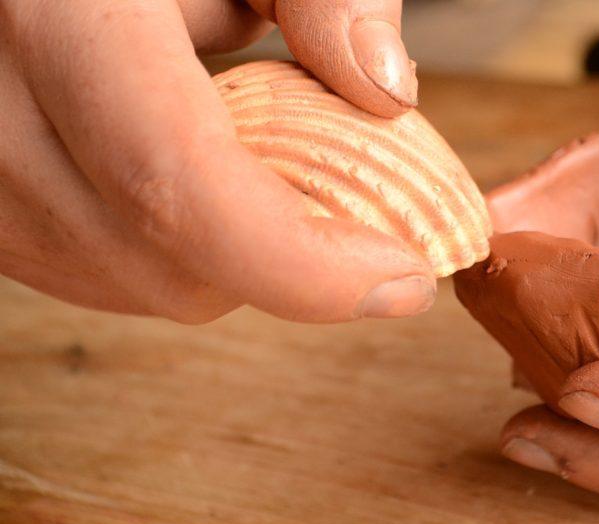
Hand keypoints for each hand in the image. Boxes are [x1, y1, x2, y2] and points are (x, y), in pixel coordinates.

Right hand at [0, 0, 429, 322]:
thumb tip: (389, 94)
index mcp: (56, 19)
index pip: (176, 188)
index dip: (303, 264)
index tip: (403, 277)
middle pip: (170, 262)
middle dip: (288, 258)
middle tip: (352, 204)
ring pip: (137, 283)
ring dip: (231, 250)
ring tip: (243, 145)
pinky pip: (98, 272)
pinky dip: (176, 247)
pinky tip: (192, 168)